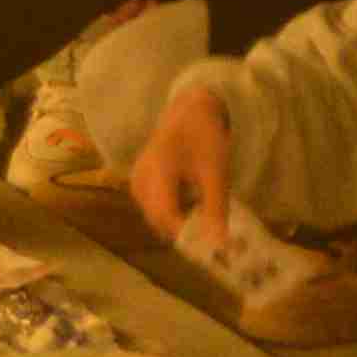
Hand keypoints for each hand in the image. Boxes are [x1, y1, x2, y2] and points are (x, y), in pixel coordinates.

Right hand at [129, 77, 237, 241]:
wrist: (189, 111)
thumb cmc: (204, 136)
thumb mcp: (215, 172)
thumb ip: (215, 208)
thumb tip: (220, 244)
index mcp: (158, 169)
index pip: (165, 215)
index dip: (186, 235)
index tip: (210, 245)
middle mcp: (140, 177)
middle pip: (157, 220)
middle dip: (183, 233)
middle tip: (210, 236)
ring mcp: (136, 180)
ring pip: (153, 217)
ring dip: (176, 225)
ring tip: (203, 218)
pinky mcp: (138, 182)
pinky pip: (151, 208)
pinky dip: (170, 214)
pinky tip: (189, 206)